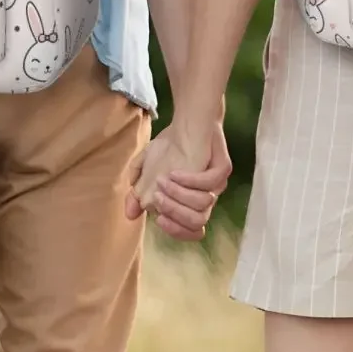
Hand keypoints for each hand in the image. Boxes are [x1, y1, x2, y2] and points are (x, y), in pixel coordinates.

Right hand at [125, 121, 230, 241]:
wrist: (188, 120)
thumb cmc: (169, 146)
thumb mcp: (146, 167)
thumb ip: (137, 191)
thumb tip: (130, 214)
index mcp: (191, 203)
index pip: (191, 231)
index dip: (175, 231)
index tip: (157, 219)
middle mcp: (206, 197)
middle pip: (197, 222)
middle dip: (174, 213)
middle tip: (157, 197)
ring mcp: (217, 184)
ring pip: (204, 205)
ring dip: (179, 196)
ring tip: (162, 181)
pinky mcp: (223, 168)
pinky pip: (210, 182)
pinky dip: (190, 180)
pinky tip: (174, 172)